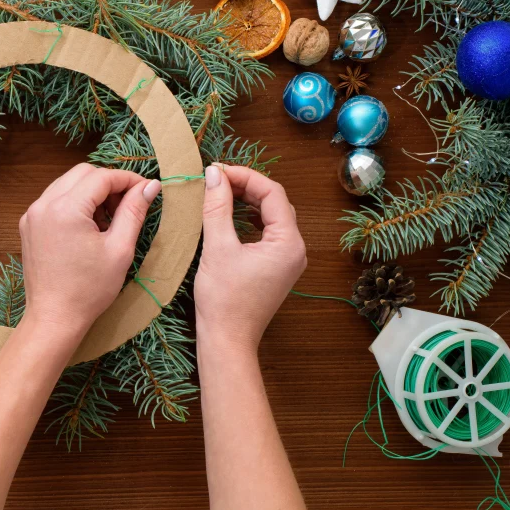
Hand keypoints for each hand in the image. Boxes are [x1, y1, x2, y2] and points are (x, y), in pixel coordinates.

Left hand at [18, 164, 160, 342]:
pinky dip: (74, 203)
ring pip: (67, 183)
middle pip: (83, 173)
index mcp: (65, 209)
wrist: (54, 317)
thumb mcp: (119, 249)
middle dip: (109, 183)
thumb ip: (134, 211)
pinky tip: (88, 227)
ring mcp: (32, 214)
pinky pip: (54, 199)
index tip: (146, 190)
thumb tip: (150, 186)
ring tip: (108, 220)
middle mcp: (43, 204)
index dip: (128, 179)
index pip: (102, 177)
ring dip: (91, 192)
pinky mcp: (28, 225)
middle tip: (128, 206)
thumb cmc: (89, 290)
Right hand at [194, 164, 305, 355]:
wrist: (227, 339)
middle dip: (246, 186)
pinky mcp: (276, 268)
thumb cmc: (223, 299)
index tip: (216, 170)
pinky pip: (267, 233)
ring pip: (271, 217)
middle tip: (216, 178)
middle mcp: (295, 249)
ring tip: (220, 191)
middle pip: (275, 202)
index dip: (245, 176)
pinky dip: (249, 219)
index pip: (272, 193)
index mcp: (288, 242)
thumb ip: (217, 207)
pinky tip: (230, 214)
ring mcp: (287, 260)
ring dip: (248, 201)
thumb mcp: (218, 247)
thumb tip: (214, 174)